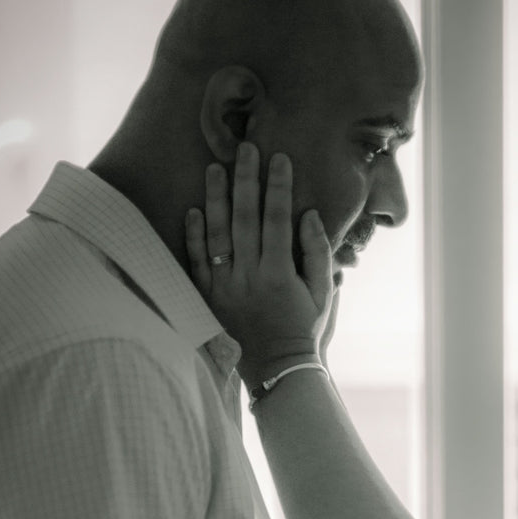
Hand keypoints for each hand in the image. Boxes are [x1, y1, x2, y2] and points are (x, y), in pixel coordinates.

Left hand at [185, 144, 333, 387]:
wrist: (277, 370)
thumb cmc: (304, 330)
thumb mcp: (323, 294)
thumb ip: (317, 253)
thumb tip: (308, 214)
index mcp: (280, 275)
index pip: (277, 219)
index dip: (278, 186)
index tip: (279, 157)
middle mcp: (249, 278)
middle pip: (245, 218)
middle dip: (246, 179)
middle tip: (246, 148)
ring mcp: (225, 288)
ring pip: (217, 234)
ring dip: (216, 198)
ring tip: (215, 168)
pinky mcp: (208, 299)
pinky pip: (197, 262)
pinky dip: (194, 236)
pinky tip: (194, 210)